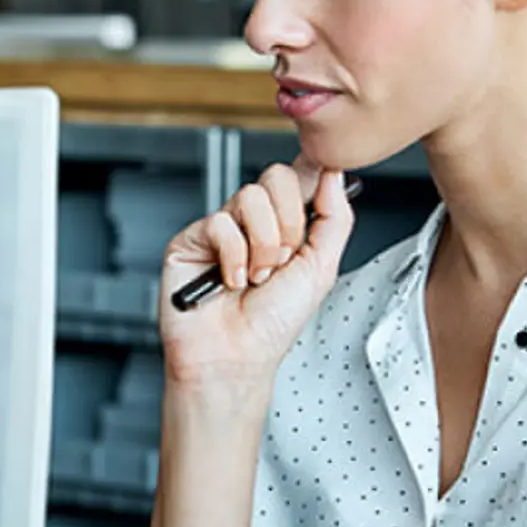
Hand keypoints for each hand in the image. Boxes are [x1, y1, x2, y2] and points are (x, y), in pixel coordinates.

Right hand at [159, 160, 354, 384]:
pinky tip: (230, 281)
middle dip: (290, 224)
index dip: (312, 170)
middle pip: (276, 178)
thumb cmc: (272, 324)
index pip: (299, 176)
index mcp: (285, 225)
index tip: (325, 175)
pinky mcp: (192, 238)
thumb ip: (335, 219)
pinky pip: (220, 223)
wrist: (236, 356)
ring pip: (250, 197)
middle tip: (283, 261)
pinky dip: (233, 257)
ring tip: (256, 277)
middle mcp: (253, 222)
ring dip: (263, 246)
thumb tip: (334, 174)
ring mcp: (222, 228)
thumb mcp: (321, 269)